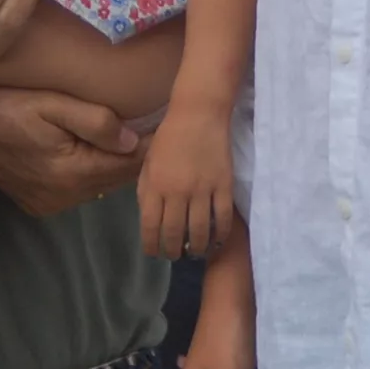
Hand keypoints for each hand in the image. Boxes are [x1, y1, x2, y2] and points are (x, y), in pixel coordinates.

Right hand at [0, 87, 143, 216]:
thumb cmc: (6, 107)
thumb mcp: (53, 104)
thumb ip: (96, 121)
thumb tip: (133, 140)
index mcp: (74, 173)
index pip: (129, 164)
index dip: (151, 143)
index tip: (167, 124)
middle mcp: (67, 197)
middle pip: (117, 177)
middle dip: (136, 154)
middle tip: (155, 126)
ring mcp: (52, 204)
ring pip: (100, 184)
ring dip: (113, 163)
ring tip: (129, 135)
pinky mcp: (40, 204)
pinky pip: (80, 188)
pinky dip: (91, 170)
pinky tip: (93, 149)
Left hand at [138, 100, 234, 259]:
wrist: (198, 113)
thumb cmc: (170, 137)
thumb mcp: (148, 162)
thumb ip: (146, 191)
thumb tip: (149, 220)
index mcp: (155, 185)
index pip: (150, 227)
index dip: (151, 246)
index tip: (155, 253)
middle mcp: (177, 192)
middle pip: (175, 235)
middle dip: (173, 252)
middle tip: (176, 255)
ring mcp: (202, 190)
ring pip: (200, 232)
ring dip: (197, 249)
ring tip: (195, 252)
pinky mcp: (224, 186)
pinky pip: (223, 219)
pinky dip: (219, 234)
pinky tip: (216, 240)